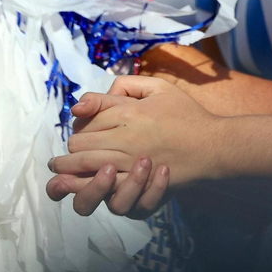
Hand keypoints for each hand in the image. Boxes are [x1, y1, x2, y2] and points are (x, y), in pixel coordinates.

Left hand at [48, 76, 223, 199]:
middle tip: (61, 157)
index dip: (78, 124)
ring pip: (86, 165)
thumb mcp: (160, 87)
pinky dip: (88, 186)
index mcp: (128, 111)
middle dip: (69, 149)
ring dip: (68, 169)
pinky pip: (105, 186)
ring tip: (59, 171)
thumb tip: (102, 93)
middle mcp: (125, 136)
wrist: (212, 145)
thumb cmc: (187, 114)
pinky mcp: (138, 182)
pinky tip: (81, 186)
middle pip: (80, 143)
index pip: (87, 118)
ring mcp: (130, 161)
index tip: (76, 128)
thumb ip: (128, 85)